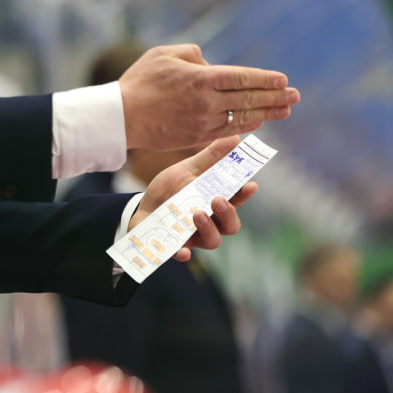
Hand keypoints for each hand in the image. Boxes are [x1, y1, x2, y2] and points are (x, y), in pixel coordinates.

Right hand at [118, 44, 299, 150]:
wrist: (121, 117)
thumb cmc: (139, 81)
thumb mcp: (164, 54)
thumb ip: (193, 53)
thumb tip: (210, 63)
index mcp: (200, 78)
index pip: (242, 78)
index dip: (264, 79)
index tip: (283, 80)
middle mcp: (206, 102)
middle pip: (248, 99)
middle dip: (275, 97)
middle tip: (295, 96)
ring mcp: (202, 122)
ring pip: (242, 118)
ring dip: (267, 113)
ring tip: (285, 110)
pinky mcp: (195, 137)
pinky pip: (227, 131)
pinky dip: (245, 126)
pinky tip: (257, 122)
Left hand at [129, 135, 258, 261]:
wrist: (142, 207)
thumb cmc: (171, 189)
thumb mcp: (187, 170)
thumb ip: (210, 157)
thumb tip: (235, 139)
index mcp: (215, 203)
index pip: (236, 201)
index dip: (244, 195)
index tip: (250, 185)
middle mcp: (210, 223)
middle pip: (230, 226)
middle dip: (228, 214)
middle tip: (217, 199)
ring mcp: (194, 237)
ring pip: (212, 241)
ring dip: (208, 228)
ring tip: (197, 213)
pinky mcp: (174, 246)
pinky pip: (182, 254)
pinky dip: (183, 253)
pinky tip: (182, 250)